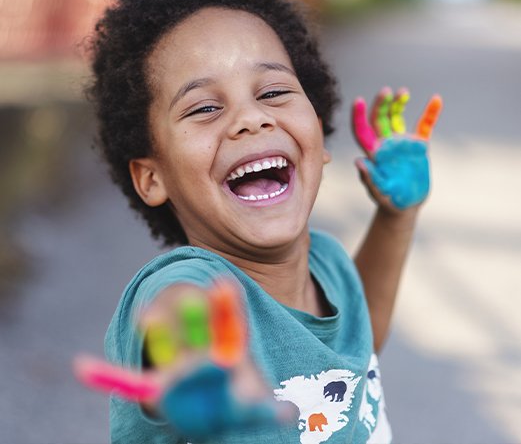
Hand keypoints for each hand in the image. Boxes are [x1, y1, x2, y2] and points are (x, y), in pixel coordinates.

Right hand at [74, 279, 286, 439]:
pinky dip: (109, 376)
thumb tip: (290, 416)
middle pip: (199, 326)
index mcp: (227, 349)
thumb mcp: (252, 407)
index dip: (227, 303)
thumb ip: (268, 409)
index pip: (229, 322)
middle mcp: (200, 350)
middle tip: (194, 296)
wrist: (209, 407)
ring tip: (147, 315)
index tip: (224, 283)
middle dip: (197, 312)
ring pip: (167, 341)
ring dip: (157, 329)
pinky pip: (131, 380)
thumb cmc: (233, 400)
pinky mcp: (157, 384)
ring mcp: (177, 363)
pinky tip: (84, 368)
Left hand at [351, 87, 442, 210]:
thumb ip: (369, 178)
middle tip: (386, 91)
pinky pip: (425, 125)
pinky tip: (436, 99)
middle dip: (381, 104)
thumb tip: (359, 161)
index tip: (357, 101)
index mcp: (373, 153)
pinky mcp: (418, 146)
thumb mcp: (379, 192)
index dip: (358, 116)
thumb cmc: (388, 201)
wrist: (405, 206)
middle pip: (379, 118)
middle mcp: (385, 144)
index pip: (362, 131)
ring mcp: (401, 143)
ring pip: (397, 117)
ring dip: (399, 103)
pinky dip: (431, 113)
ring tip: (403, 92)